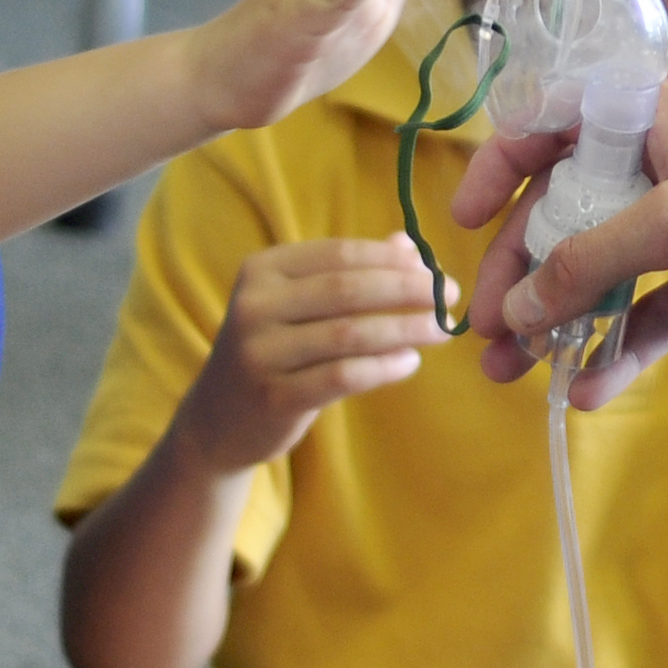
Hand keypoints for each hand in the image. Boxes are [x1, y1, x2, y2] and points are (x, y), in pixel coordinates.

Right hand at [171, 235, 456, 471]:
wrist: (218, 421)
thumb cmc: (274, 352)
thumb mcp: (299, 306)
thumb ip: (347, 274)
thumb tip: (408, 246)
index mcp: (263, 270)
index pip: (340, 255)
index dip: (393, 261)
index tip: (436, 270)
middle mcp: (255, 305)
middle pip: (347, 289)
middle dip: (406, 290)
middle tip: (448, 296)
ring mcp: (260, 353)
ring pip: (349, 333)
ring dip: (404, 329)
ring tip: (441, 330)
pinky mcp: (274, 397)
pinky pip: (342, 376)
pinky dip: (384, 367)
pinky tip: (410, 362)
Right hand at [453, 78, 667, 403]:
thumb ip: (590, 261)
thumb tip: (519, 307)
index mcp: (649, 115)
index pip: (550, 122)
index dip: (498, 168)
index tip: (463, 224)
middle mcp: (663, 161)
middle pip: (566, 212)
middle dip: (523, 275)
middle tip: (486, 333)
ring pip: (604, 268)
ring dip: (560, 321)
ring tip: (517, 374)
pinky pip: (651, 311)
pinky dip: (621, 347)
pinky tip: (589, 389)